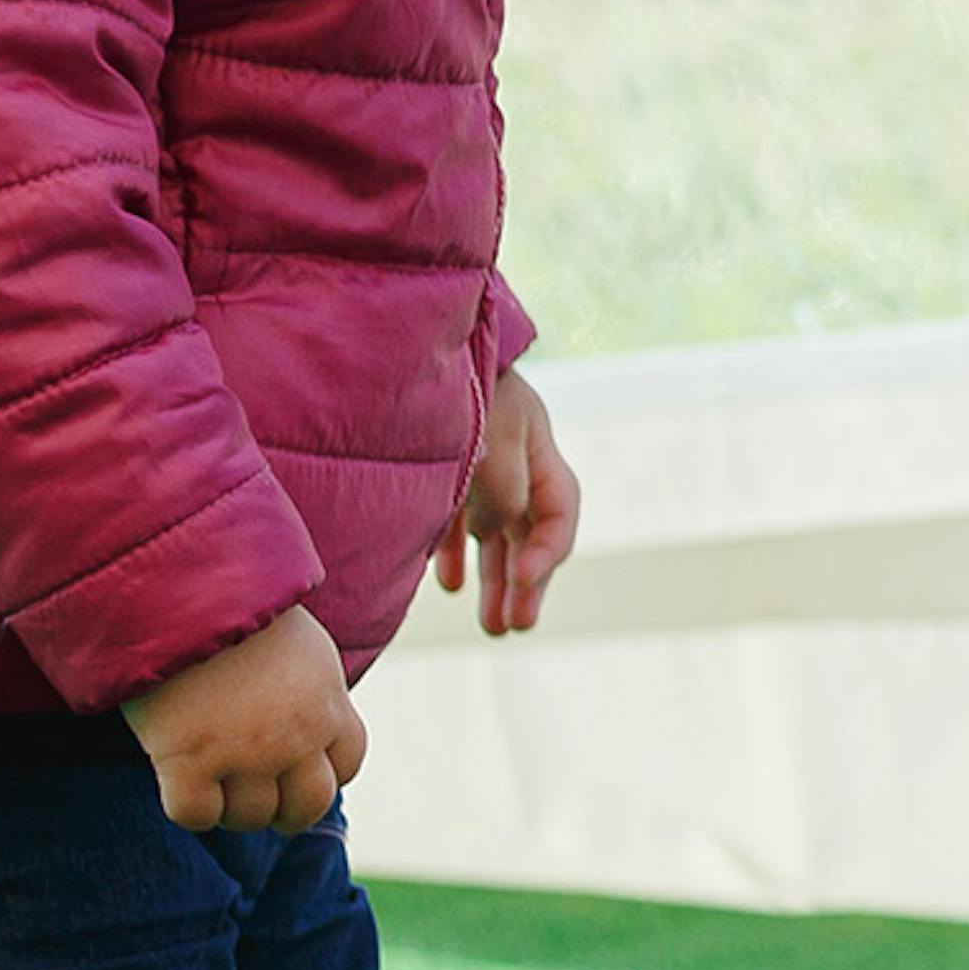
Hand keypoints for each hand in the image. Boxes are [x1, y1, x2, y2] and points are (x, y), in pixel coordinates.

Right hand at [125, 605, 367, 832]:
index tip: (293, 771)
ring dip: (231, 807)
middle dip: (284, 810)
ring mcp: (245, 753)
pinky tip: (176, 778)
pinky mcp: (189, 761)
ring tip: (210, 780)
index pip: (346, 764)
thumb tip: (304, 716)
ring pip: (251, 816)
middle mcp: (296, 736)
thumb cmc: (234, 601)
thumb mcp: (300, 641)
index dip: (319, 774)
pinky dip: (188, 806)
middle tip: (254, 796)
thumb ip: (310, 686)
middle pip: (307, 805)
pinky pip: (196, 815)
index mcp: (328, 702)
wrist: (180, 585)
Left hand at [438, 363, 580, 635]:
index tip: (525, 578)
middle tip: (514, 627)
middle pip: (530, 535)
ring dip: (495, 581)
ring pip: (495, 536)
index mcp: (537, 448)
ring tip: (492, 626)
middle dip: (525, 585)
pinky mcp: (441, 473)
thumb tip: (501, 529)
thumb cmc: (461, 381)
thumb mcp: (493, 434)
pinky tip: (447, 585)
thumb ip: (504, 488)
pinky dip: (454, 556)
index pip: (559, 514)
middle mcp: (513, 463)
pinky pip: (454, 524)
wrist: (409, 342)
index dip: (548, 552)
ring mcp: (478, 468)